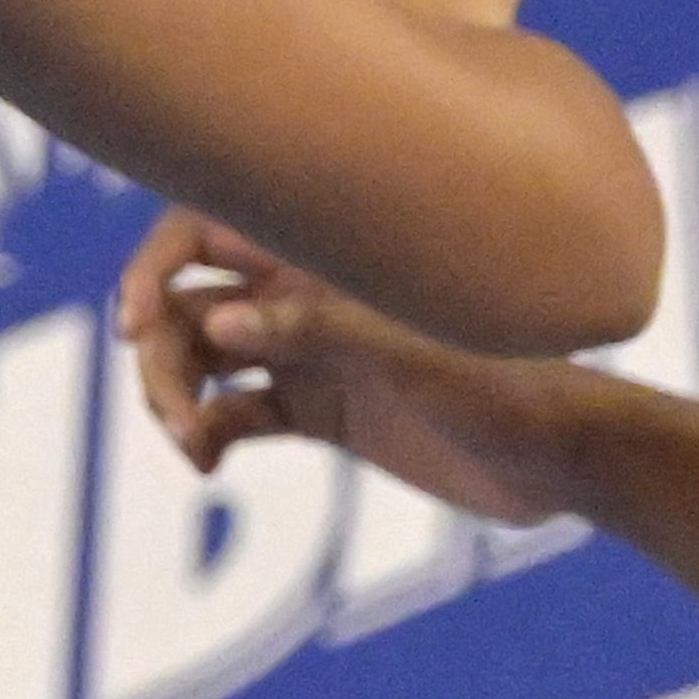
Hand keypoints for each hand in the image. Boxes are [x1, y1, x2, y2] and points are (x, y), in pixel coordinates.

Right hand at [116, 206, 573, 517]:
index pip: (202, 235)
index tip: (135, 325)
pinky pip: (236, 414)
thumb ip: (314, 330)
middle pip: (188, 305)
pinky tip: (207, 464)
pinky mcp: (320, 411)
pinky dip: (209, 435)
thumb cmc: (505, 382)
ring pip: (202, 360)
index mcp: (321, 257)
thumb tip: (212, 325)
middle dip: (162, 355)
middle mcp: (302, 296)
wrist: (563, 458)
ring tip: (191, 448)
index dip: (153, 270)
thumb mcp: (410, 352)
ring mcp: (309, 352)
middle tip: (174, 417)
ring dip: (177, 399)